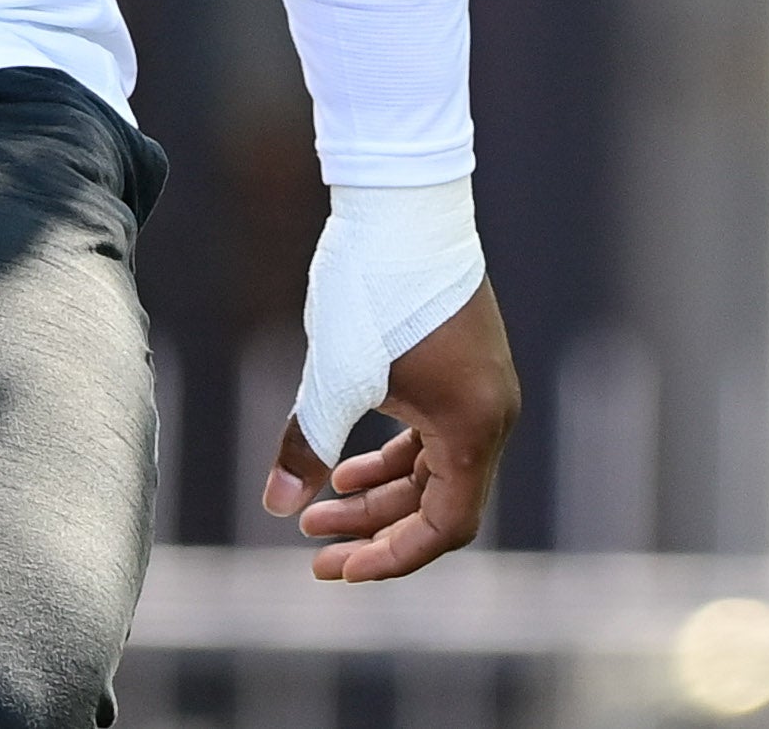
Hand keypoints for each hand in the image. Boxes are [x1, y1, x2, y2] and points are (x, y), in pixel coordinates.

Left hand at [259, 279, 518, 579]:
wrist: (402, 200)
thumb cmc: (372, 285)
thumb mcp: (333, 374)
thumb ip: (308, 445)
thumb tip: (278, 507)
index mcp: (474, 426)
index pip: (444, 526)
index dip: (390, 557)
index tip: (335, 569)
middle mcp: (491, 414)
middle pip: (436, 504)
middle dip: (372, 529)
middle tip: (309, 545)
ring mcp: (482, 390)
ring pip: (431, 469)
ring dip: (375, 493)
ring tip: (313, 508)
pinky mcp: (462, 366)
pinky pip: (432, 435)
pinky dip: (389, 455)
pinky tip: (342, 462)